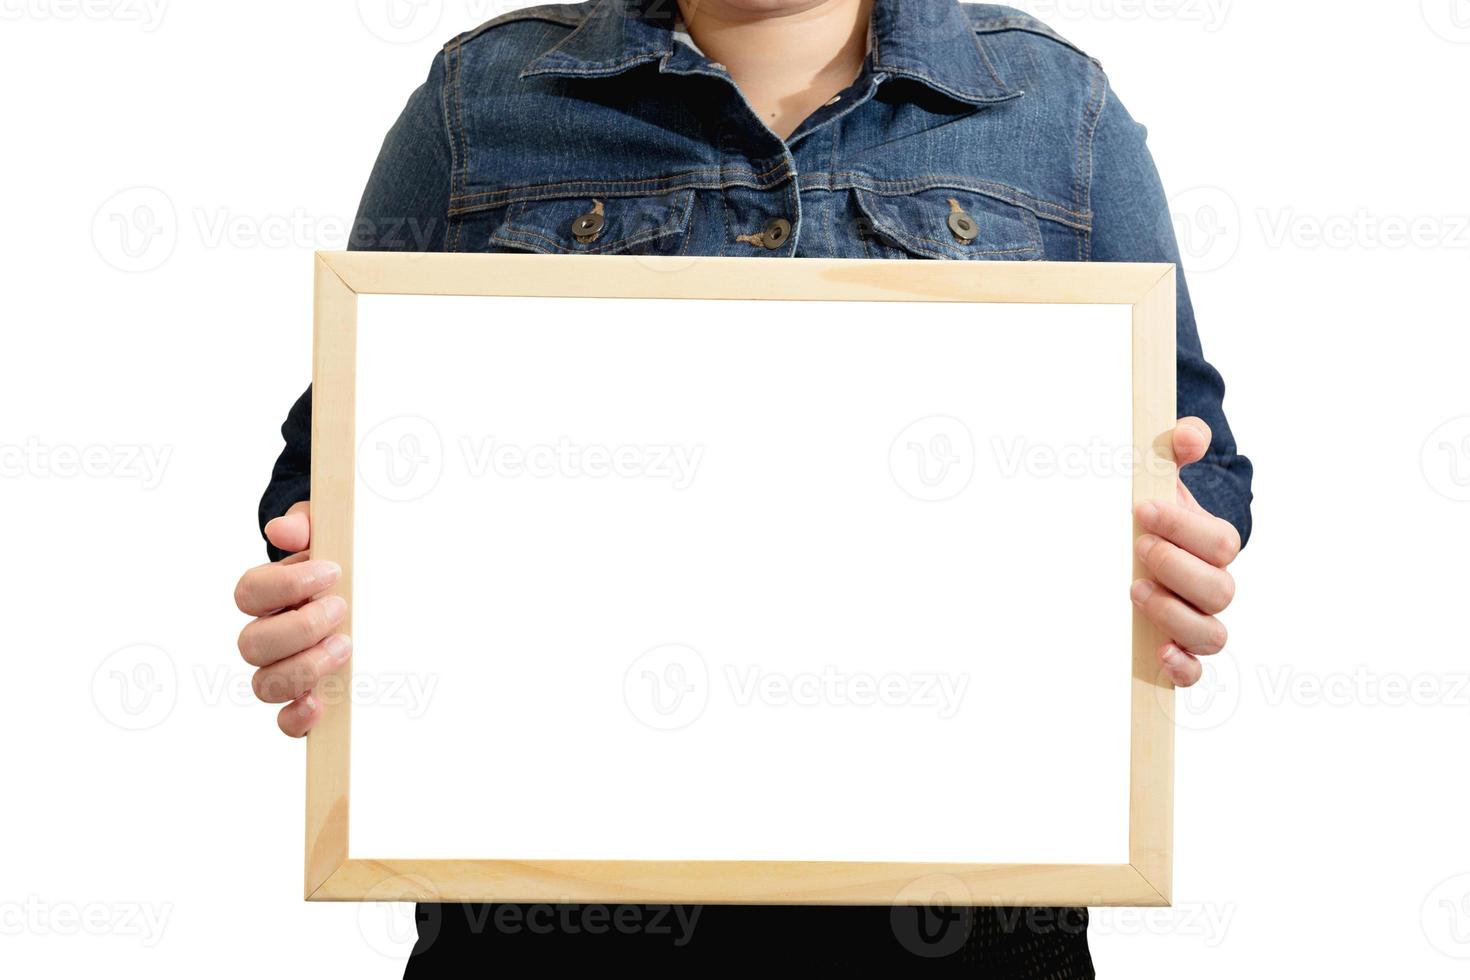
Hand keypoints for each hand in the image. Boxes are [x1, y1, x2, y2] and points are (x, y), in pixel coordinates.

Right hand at [233, 501, 350, 736]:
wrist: (352, 590)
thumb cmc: (332, 564)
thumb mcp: (324, 535)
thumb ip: (305, 528)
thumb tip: (283, 530)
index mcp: (266, 596)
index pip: (250, 593)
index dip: (287, 584)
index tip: (333, 570)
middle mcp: (265, 636)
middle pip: (252, 645)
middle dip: (299, 628)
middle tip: (340, 608)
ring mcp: (280, 670)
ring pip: (264, 684)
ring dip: (305, 667)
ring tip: (345, 645)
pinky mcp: (302, 698)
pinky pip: (284, 721)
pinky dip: (297, 717)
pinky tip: (319, 702)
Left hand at [1132, 418, 1240, 688]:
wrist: (1155, 545)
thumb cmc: (1161, 512)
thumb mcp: (1164, 476)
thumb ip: (1176, 449)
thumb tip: (1186, 435)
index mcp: (1216, 545)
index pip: (1219, 542)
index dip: (1183, 526)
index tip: (1141, 509)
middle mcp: (1215, 586)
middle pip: (1220, 590)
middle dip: (1177, 567)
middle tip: (1140, 547)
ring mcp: (1200, 620)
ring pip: (1213, 635)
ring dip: (1175, 614)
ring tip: (1137, 589)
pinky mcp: (1180, 649)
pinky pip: (1196, 672)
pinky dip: (1184, 668)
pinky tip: (1159, 653)